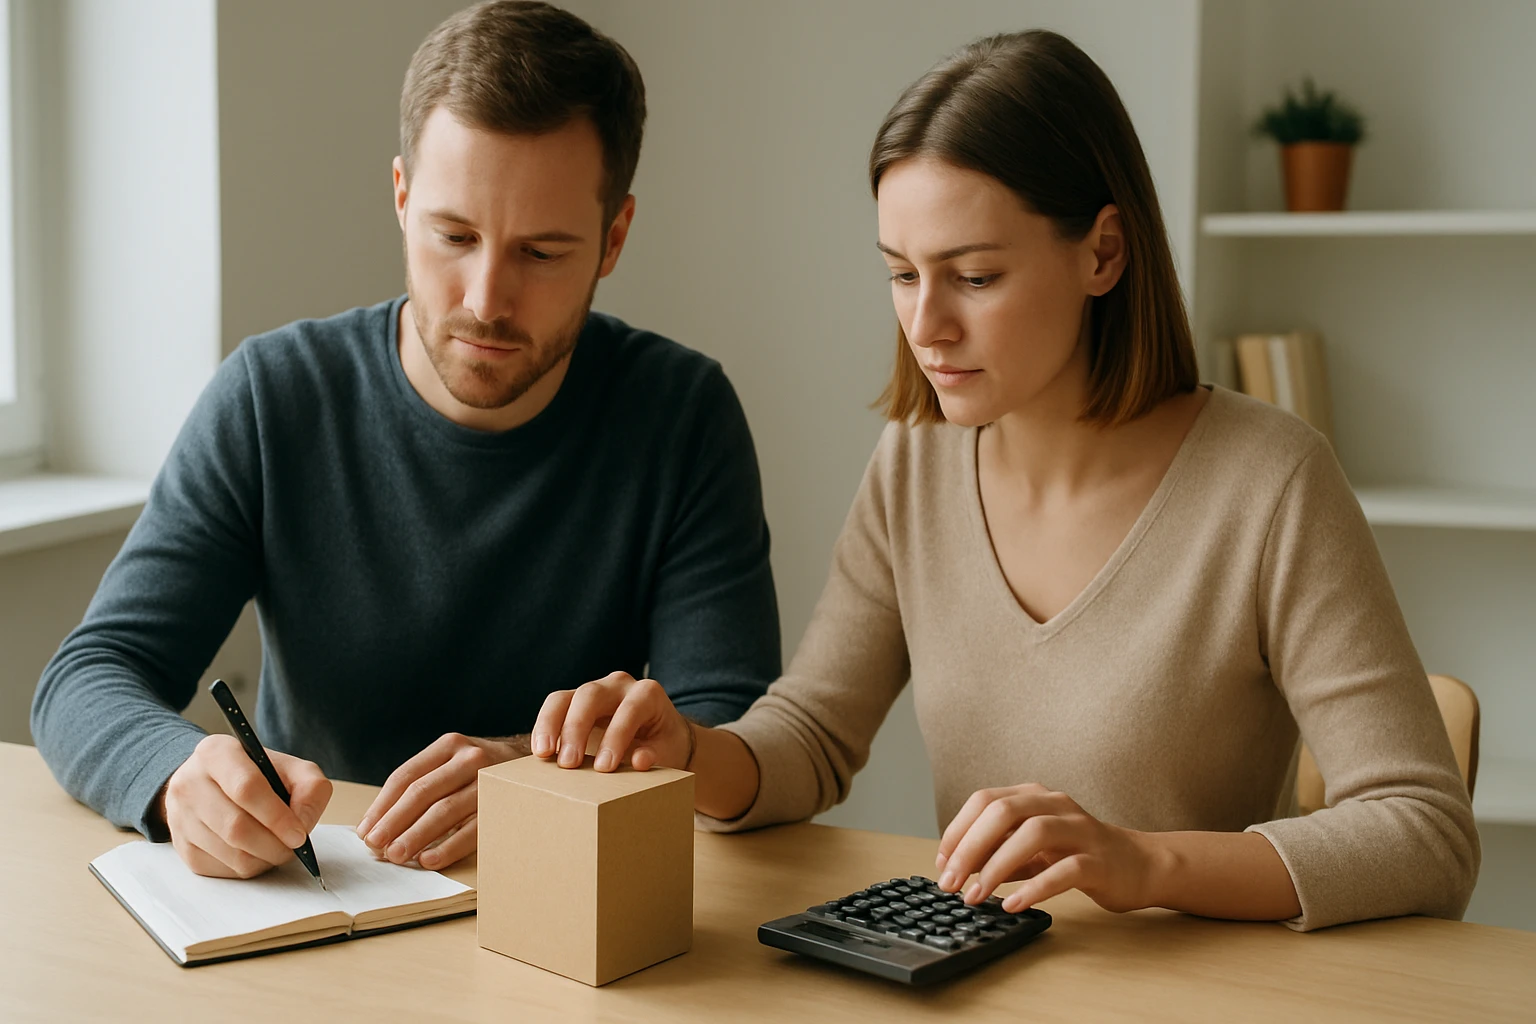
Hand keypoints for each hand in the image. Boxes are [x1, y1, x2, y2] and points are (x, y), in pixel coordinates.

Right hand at [162, 733, 332, 878]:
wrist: (211, 784)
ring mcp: (180, 817)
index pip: (246, 789)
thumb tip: (302, 822)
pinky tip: (255, 853)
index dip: (277, 817)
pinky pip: (220, 870)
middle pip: (236, 827)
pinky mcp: (181, 846)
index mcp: (216, 753)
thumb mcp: (289, 767)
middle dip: (274, 845)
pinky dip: (246, 868)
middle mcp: (189, 783)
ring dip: (263, 859)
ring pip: (229, 853)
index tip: (298, 835)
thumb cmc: (255, 775)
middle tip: (293, 848)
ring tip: (277, 848)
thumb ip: (310, 787)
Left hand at [356, 733, 526, 868]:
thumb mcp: (452, 764)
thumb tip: (375, 824)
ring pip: (445, 810)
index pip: (406, 776)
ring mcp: (490, 780)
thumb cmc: (480, 773)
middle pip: (422, 792)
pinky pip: (473, 829)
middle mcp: (470, 758)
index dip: (382, 805)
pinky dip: (449, 846)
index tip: (365, 830)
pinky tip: (430, 859)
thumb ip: (420, 786)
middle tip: (376, 846)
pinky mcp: (505, 804)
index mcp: (449, 746)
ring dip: (416, 835)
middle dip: (394, 822)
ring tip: (397, 855)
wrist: (533, 767)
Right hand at [532, 672, 692, 772]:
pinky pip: (554, 708)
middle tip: (567, 764)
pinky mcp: (574, 702)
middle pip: (590, 696)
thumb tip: (639, 761)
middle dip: (576, 728)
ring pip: (564, 698)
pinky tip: (541, 752)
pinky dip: (544, 729)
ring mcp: (594, 691)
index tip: (604, 767)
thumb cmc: (664, 744)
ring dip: (550, 725)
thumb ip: (655, 755)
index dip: (616, 737)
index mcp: (647, 694)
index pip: (629, 710)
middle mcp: (619, 685)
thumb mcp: (667, 751)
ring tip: (543, 754)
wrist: (660, 736)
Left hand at [935, 783, 1161, 913]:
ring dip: (997, 866)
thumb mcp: (1032, 851)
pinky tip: (1012, 905)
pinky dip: (1034, 888)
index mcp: (1035, 797)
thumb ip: (999, 853)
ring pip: (1033, 833)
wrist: (1140, 865)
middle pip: (1003, 811)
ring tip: (976, 895)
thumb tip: (956, 869)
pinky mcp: (1099, 861)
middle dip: (969, 847)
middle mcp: (1056, 805)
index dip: (957, 831)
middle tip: (950, 882)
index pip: (984, 800)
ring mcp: (1080, 830)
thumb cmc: (1078, 856)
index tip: (941, 863)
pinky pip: (1065, 870)